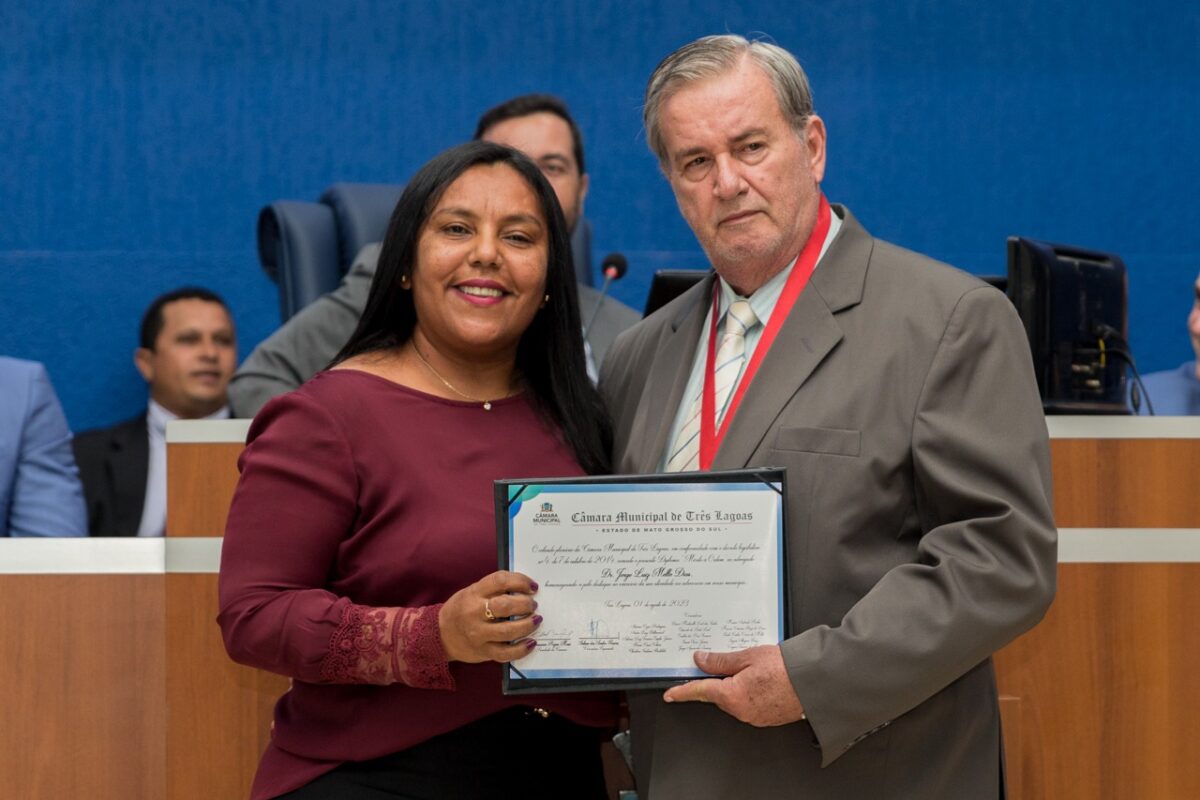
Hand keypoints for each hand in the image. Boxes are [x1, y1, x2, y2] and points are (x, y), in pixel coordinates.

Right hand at [438, 571, 540, 663]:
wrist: (440, 634)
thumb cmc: (462, 609)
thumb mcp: (472, 592)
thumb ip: (494, 589)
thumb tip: (525, 589)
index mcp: (474, 593)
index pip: (500, 580)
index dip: (520, 581)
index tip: (532, 586)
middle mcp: (474, 612)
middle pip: (505, 606)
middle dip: (525, 604)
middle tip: (533, 605)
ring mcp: (478, 634)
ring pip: (508, 631)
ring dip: (528, 625)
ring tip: (536, 620)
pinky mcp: (483, 652)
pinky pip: (505, 653)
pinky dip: (521, 649)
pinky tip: (531, 643)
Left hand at [663, 645, 805, 726]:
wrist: (814, 683)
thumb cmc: (786, 669)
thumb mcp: (747, 656)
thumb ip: (721, 661)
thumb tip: (701, 660)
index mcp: (732, 696)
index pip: (700, 692)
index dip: (682, 692)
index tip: (670, 694)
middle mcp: (741, 711)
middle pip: (719, 695)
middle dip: (720, 680)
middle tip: (733, 664)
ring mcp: (754, 717)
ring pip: (735, 700)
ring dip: (738, 686)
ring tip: (756, 669)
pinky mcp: (766, 718)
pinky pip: (750, 705)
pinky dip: (751, 694)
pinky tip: (763, 681)